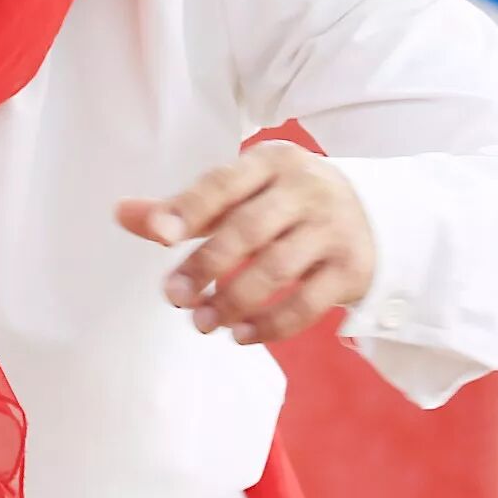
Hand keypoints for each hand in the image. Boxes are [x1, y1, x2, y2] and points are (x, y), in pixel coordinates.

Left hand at [117, 140, 373, 344]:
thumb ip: (184, 207)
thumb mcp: (243, 193)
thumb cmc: (287, 202)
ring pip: (277, 269)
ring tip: (202, 322)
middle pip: (248, 230)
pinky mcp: (352, 268)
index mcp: (270, 162)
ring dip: (234, 300)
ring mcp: (332, 228)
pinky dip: (272, 324)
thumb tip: (120, 213)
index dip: (189, 207)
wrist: (377, 213)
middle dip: (206, 266)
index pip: (223, 183)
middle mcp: (304, 189)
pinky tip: (240, 336)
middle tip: (173, 296)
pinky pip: (308, 303)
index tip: (158, 235)